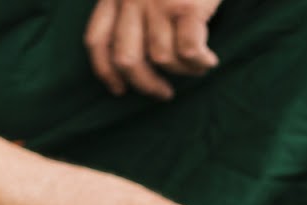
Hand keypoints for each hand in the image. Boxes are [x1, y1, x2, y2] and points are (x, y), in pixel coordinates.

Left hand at [84, 0, 221, 99]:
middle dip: (145, 84)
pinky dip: (200, 63)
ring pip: (163, 58)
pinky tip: (209, 59)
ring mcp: (159, 3)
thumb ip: (133, 6)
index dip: (105, 72)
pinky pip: (189, 51)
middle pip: (127, 59)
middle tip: (164, 93)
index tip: (119, 89)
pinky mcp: (186, 7)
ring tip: (198, 66)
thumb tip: (142, 52)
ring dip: (184, 71)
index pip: (97, 41)